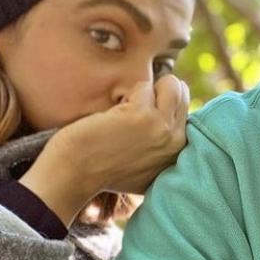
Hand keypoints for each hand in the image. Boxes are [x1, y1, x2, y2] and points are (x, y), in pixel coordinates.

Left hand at [19, 75, 189, 224]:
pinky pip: (144, 86)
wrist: (73, 174)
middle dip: (158, 93)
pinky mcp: (145, 116)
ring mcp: (163, 129)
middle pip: (182, 94)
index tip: (138, 121)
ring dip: (145, 90)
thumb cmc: (99, 169)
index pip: (186, 112)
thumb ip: (159, 149)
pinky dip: (126, 93)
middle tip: (132, 109)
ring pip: (171, 85)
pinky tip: (112, 115)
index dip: (162, 106)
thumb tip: (169, 124)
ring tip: (124, 110)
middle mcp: (177, 143)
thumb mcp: (142, 168)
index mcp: (178, 155)